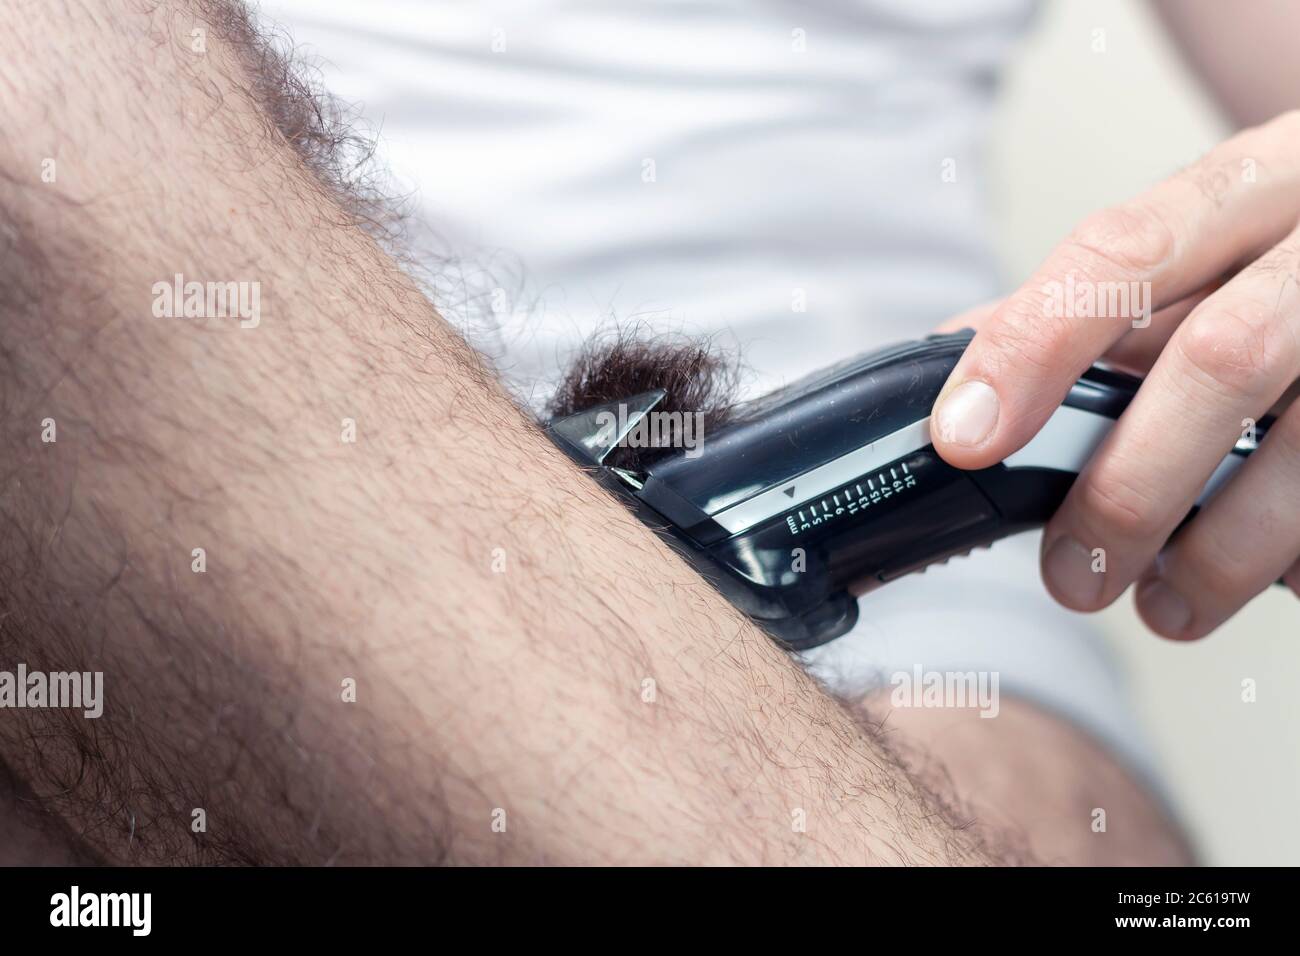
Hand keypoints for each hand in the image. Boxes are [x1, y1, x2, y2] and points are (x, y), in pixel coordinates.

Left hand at [930, 112, 1299, 639]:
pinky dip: (1299, 557)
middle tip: (1072, 574)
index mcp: (1252, 189)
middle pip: (1223, 359)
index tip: (967, 437)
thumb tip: (958, 355)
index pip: (1122, 252)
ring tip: (1167, 607)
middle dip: (1128, 489)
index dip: (1033, 346)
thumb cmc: (1298, 254)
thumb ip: (1091, 299)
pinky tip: (1274, 574)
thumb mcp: (1212, 243)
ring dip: (1219, 553)